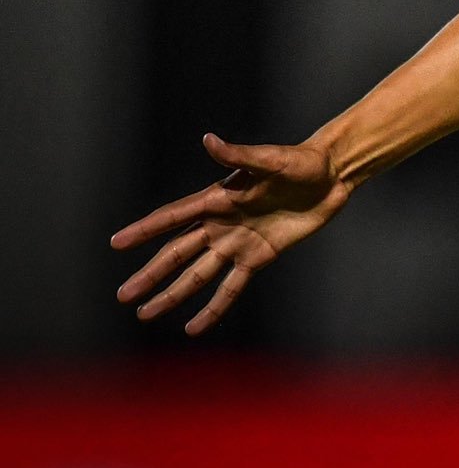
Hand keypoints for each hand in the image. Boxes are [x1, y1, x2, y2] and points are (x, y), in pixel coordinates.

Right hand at [112, 134, 350, 335]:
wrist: (332, 176)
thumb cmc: (300, 161)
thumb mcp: (270, 159)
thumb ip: (237, 156)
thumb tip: (208, 140)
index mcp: (218, 199)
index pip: (173, 217)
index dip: (145, 230)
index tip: (116, 242)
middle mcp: (221, 223)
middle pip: (178, 253)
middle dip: (151, 274)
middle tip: (123, 295)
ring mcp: (238, 243)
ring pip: (198, 275)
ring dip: (172, 295)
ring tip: (145, 314)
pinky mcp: (259, 257)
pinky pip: (231, 288)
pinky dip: (213, 307)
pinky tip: (194, 327)